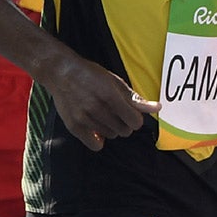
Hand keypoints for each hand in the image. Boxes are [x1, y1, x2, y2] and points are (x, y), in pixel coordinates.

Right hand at [42, 52, 157, 149]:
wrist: (60, 71)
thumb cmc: (89, 74)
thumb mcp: (114, 81)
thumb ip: (135, 98)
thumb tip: (156, 108)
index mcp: (109, 95)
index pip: (134, 121)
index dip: (136, 119)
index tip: (131, 114)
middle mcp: (96, 108)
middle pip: (124, 130)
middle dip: (125, 124)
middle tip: (116, 114)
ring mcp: (83, 118)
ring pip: (111, 136)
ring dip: (112, 129)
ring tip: (104, 117)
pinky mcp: (73, 126)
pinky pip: (95, 145)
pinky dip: (99, 139)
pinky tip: (97, 129)